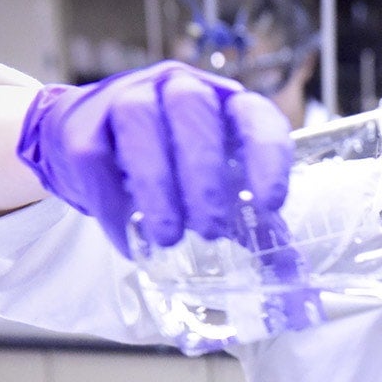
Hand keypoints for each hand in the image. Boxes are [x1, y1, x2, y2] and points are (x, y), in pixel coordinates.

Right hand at [16, 61, 292, 255]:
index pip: (257, 118)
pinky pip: (95, 156)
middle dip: (204, 173)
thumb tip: (297, 291)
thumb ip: (258, 232)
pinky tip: (129, 240)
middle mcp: (181, 89)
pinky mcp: (83, 122)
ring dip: (156, 184)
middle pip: (193, 110)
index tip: (270, 205)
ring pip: (140, 123)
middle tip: (210, 230)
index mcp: (228, 106)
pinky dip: (112, 203)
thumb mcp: (223, 192)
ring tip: (167, 237)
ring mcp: (128, 97)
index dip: (267, 157)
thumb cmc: (176, 169)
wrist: (95, 146)